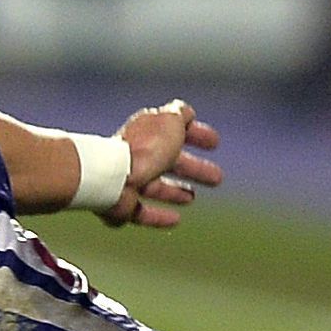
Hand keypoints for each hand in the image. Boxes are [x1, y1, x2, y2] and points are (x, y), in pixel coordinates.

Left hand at [101, 100, 222, 228]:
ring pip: (154, 186)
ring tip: (192, 197)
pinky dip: (158, 216)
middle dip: (194, 168)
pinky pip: (141, 212)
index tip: (214, 143)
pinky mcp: (121, 205)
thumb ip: (179, 114)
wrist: (113, 178)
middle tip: (216, 177)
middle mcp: (136, 154)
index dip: (196, 134)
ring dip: (174, 191)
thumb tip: (184, 111)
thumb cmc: (145, 150)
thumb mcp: (170, 123)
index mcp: (148, 132)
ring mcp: (126, 180)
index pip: (174, 130)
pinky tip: (175, 220)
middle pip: (168, 162)